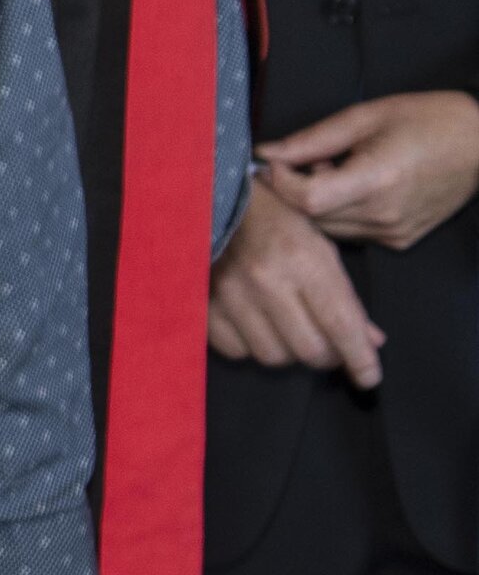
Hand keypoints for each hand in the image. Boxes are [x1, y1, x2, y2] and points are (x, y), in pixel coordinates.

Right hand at [210, 169, 386, 388]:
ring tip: (290, 331)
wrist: (210, 197)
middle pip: (308, 350)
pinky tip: (256, 326)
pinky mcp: (203, 303)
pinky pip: (236, 349)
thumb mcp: (321, 245)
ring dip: (288, 351)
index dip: (360, 359)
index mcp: (303, 260)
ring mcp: (230, 294)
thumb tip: (370, 340)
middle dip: (326, 355)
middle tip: (329, 345)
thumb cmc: (276, 218)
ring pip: (272, 356)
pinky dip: (251, 345)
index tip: (369, 377)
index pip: (341, 325)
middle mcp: (266, 281)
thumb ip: (345, 295)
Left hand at [261, 90, 478, 250]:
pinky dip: (338, 213)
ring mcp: (393, 233)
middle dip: (295, 190)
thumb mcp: (364, 117)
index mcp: (377, 181)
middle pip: (310, 218)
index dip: (280, 182)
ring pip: (326, 229)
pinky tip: (356, 187)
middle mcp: (385, 215)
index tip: (273, 162)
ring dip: (317, 203)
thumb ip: (310, 139)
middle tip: (311, 160)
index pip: (307, 200)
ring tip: (340, 170)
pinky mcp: (399, 240)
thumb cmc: (429, 121)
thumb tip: (267, 153)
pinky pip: (349, 233)